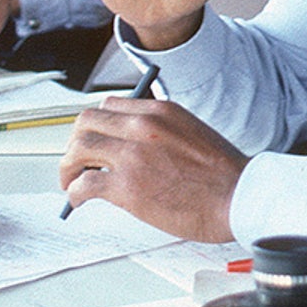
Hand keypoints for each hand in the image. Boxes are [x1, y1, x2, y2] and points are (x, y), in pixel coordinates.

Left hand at [59, 96, 244, 241]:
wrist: (238, 197)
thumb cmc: (222, 174)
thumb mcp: (191, 132)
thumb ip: (160, 131)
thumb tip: (131, 145)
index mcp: (158, 111)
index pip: (109, 106)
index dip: (96, 125)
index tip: (94, 140)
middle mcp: (141, 126)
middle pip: (86, 122)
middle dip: (76, 142)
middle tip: (76, 160)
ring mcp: (132, 155)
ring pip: (78, 149)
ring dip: (69, 166)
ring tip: (70, 181)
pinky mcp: (126, 186)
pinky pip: (84, 183)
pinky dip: (74, 192)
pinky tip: (78, 200)